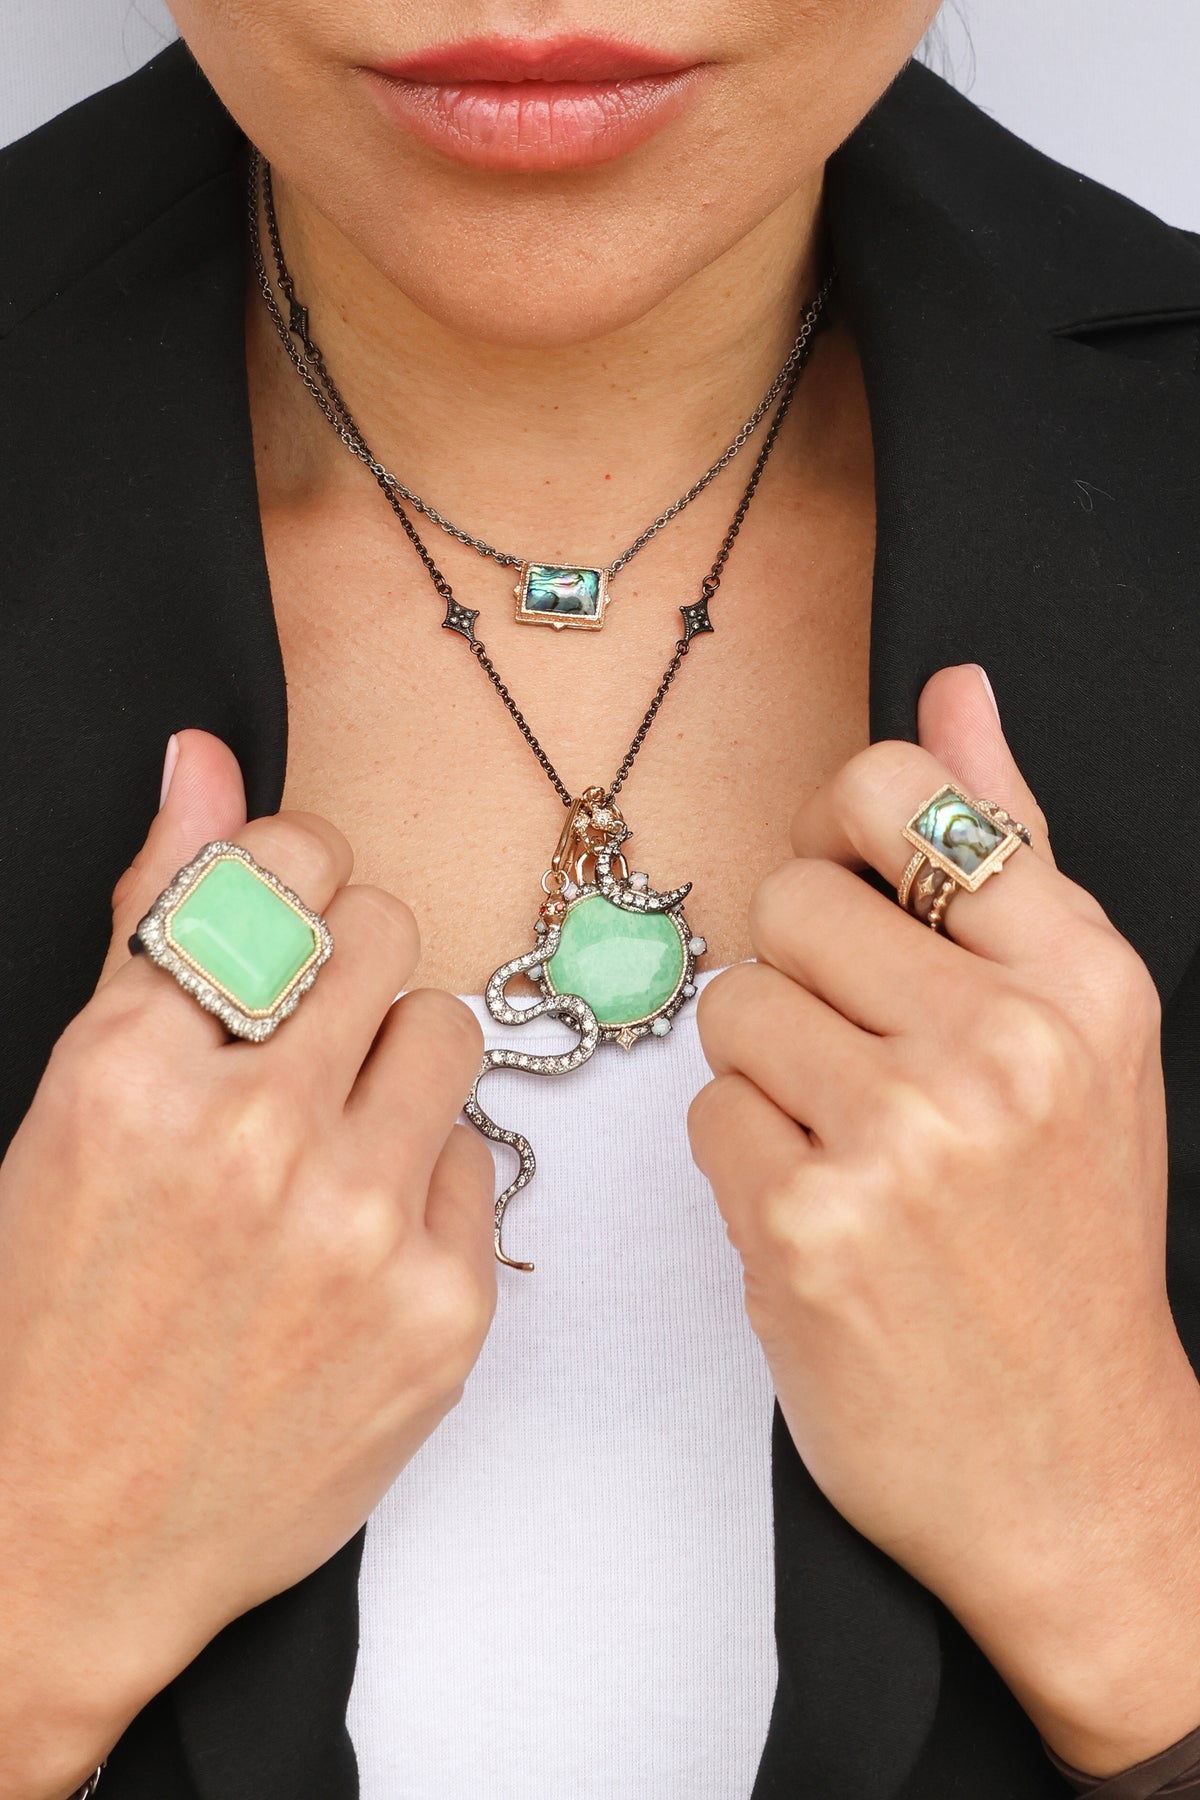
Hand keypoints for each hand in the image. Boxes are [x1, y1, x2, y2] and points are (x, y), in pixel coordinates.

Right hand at [0, 731, 495, 1799]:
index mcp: (137, 1070)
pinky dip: (423, 1173)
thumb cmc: (59, 1312)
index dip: (294, 879)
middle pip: (389, 933)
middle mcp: (257, 1138)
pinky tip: (355, 1233)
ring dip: (397, 1059)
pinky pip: (477, 1152)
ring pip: (447, 1028)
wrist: (74, 1533)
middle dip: (346, 970)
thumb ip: (151, 921)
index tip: (286, 918)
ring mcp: (361, 1228)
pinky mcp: (443, 1310)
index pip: (291, 866)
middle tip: (302, 1043)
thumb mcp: (72, 1102)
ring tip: (331, 1133)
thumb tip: (204, 759)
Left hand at [690, 664, 1199, 1776]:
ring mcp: (899, 1134)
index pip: (896, 794)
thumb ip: (1010, 854)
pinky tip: (819, 1210)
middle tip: (858, 1060)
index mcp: (1076, 977)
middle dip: (801, 974)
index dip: (838, 834)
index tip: (846, 893)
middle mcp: (998, 1043)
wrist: (1070, 1457)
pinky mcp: (805, 1222)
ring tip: (845, 1141)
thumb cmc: (1066, 1242)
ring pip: (733, 1004)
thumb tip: (957, 692)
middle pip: (786, 899)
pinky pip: (708, 1112)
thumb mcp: (1084, 1035)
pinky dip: (746, 1156)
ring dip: (767, 1071)